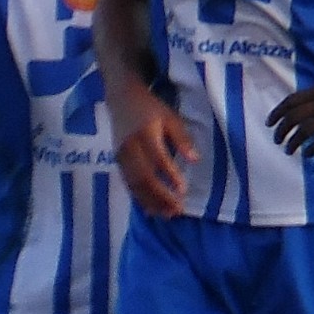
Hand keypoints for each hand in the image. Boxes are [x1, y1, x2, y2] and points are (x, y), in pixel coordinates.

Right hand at [112, 84, 197, 216]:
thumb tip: (195, 160)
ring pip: (135, 184)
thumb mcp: (170, 117)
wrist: (121, 100)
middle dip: (161, 196)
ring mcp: (121, 157)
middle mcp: (130, 147)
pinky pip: (128, 185)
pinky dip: (140, 199)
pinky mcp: (118, 163)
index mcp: (145, 133)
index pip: (158, 158)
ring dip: (151, 201)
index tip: (183, 190)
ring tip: (168, 214)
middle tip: (178, 209)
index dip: (170, 175)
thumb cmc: (151, 108)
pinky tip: (152, 209)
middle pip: (144, 177)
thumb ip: (182, 138)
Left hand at [266, 81, 313, 157]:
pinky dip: (312, 149)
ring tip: (289, 150)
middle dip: (282, 130)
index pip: (292, 100)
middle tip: (277, 140)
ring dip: (293, 142)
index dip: (277, 112)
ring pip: (305, 130)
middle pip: (294, 116)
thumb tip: (298, 110)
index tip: (269, 123)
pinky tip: (308, 154)